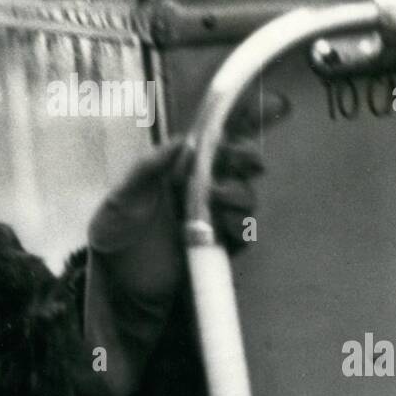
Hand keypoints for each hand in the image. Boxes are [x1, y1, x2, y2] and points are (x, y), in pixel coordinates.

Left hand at [85, 90, 289, 395]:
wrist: (118, 291)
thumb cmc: (115, 238)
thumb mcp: (121, 200)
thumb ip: (147, 170)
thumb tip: (180, 142)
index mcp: (177, 167)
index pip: (216, 135)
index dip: (248, 117)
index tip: (280, 104)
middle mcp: (199, 187)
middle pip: (240, 162)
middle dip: (246, 157)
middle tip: (239, 161)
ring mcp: (212, 217)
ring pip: (244, 196)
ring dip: (238, 194)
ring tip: (214, 200)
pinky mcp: (219, 247)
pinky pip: (243, 231)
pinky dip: (238, 226)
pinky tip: (221, 228)